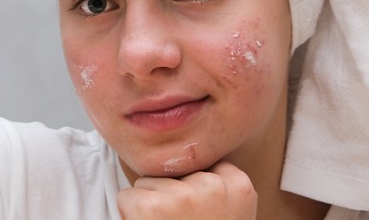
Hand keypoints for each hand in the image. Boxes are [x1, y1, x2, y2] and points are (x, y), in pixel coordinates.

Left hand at [117, 161, 256, 218]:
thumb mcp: (228, 213)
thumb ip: (215, 187)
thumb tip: (183, 154)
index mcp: (239, 186)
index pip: (203, 164)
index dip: (193, 191)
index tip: (201, 216)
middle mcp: (213, 185)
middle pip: (174, 172)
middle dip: (170, 198)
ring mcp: (182, 195)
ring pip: (149, 183)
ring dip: (151, 207)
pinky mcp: (152, 207)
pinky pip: (128, 197)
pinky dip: (132, 216)